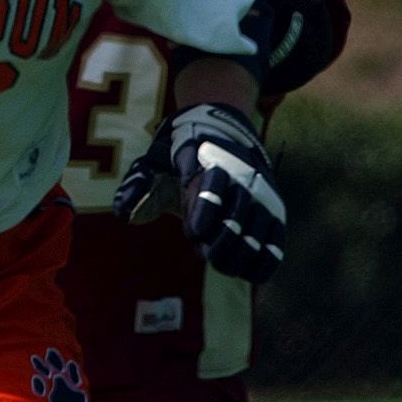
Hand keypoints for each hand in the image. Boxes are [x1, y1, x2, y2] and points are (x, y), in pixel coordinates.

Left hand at [111, 103, 286, 284]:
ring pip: (260, 228)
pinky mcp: (274, 207)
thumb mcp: (156, 158)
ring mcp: (262, 191)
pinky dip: (267, 258)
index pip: (212, 185)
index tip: (193, 232)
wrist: (223, 128)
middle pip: (239, 212)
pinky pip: (277, 236)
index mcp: (209, 158)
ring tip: (222, 265)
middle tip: (205, 254)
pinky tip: (251, 274)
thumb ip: (139, 184)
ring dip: (242, 252)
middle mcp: (242, 174)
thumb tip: (124, 212)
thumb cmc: (182, 152)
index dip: (204, 209)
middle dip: (222, 240)